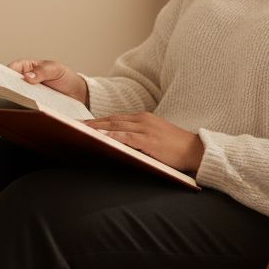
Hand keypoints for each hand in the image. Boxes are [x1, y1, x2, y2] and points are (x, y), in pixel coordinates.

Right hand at [8, 57, 88, 105]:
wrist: (78, 93)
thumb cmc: (65, 77)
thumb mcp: (55, 70)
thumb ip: (42, 72)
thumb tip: (27, 77)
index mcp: (27, 67)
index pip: (12, 69)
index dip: (4, 74)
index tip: (2, 81)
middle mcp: (25, 81)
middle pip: (11, 84)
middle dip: (7, 89)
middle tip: (8, 94)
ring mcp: (29, 94)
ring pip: (17, 97)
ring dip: (16, 100)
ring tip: (17, 104)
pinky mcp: (34, 105)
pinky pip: (26, 107)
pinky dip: (25, 109)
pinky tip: (27, 112)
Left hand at [83, 112, 203, 173]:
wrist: (196, 151)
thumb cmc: (176, 148)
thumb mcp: (155, 138)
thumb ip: (139, 138)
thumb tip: (120, 144)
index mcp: (144, 118)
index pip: (115, 118)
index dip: (98, 121)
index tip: (82, 124)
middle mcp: (143, 120)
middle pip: (111, 120)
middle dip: (91, 123)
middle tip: (72, 125)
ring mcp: (145, 128)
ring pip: (114, 126)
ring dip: (95, 128)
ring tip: (79, 130)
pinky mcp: (148, 139)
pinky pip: (125, 137)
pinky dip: (110, 136)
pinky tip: (99, 137)